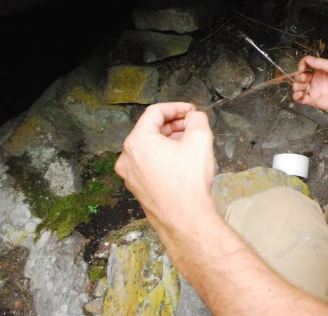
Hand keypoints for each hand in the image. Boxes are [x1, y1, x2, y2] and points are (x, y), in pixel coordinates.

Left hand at [115, 103, 216, 229]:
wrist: (184, 219)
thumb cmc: (189, 182)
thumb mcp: (200, 139)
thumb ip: (197, 119)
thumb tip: (193, 117)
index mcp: (137, 141)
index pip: (155, 112)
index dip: (176, 107)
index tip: (192, 111)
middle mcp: (127, 157)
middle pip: (150, 129)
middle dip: (174, 124)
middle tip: (193, 126)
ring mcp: (129, 174)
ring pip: (149, 146)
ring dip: (169, 140)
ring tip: (190, 143)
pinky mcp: (137, 186)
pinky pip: (148, 162)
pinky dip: (163, 155)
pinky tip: (181, 160)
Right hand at [291, 56, 327, 114]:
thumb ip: (321, 63)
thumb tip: (308, 59)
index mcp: (320, 70)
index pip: (306, 64)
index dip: (301, 65)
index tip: (302, 68)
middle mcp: (316, 79)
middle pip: (300, 75)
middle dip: (298, 76)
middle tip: (304, 79)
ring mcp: (314, 90)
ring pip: (298, 86)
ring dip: (296, 86)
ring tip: (302, 88)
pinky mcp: (313, 100)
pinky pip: (300, 98)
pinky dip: (296, 96)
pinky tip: (299, 95)